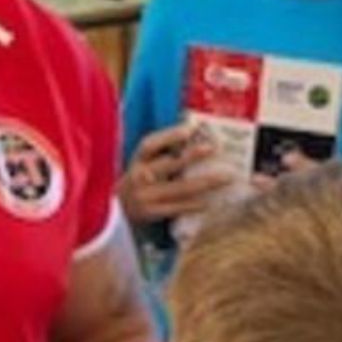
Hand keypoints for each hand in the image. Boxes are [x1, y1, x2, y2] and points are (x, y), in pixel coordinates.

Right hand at [120, 123, 235, 224]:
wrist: (116, 214)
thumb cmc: (137, 183)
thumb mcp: (141, 165)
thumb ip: (160, 153)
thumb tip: (192, 131)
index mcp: (137, 161)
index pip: (150, 144)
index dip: (169, 135)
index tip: (190, 128)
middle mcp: (140, 177)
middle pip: (169, 165)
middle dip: (191, 156)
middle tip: (213, 148)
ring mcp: (145, 196)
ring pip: (179, 188)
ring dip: (204, 182)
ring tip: (225, 177)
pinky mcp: (150, 213)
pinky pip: (176, 208)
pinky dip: (192, 205)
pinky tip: (208, 203)